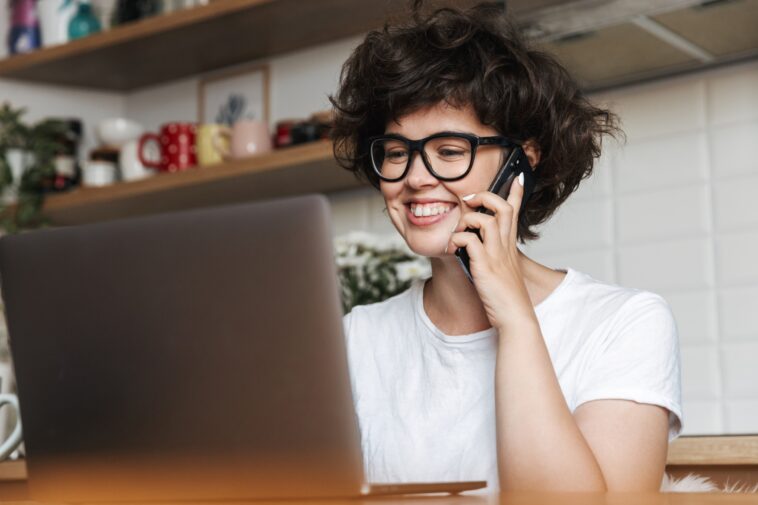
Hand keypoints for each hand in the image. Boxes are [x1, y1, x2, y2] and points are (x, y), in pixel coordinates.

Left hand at [447, 173, 536, 333]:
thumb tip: (473, 244)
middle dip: (485, 197)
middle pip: (502, 207)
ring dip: (467, 220)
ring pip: (486, 220)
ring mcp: (496, 256)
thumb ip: (491, 254)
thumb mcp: (502, 270)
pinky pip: (470, 242)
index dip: (516, 192)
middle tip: (469, 201)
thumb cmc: (506, 297)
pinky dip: (457, 240)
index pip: (515, 211)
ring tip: (458, 233)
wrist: (515, 318)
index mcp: (509, 246)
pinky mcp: (485, 268)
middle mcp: (505, 247)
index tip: (516, 177)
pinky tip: (452, 249)